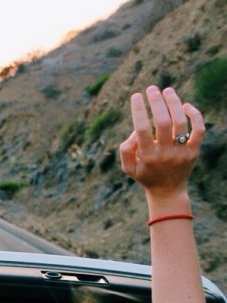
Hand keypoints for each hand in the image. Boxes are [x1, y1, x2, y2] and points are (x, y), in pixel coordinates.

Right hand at [119, 86, 203, 201]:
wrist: (168, 191)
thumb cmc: (145, 175)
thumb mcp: (128, 167)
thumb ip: (126, 149)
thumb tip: (136, 130)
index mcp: (147, 156)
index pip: (142, 128)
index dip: (139, 110)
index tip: (136, 96)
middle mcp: (165, 154)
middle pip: (163, 122)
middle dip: (156, 102)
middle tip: (151, 89)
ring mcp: (181, 152)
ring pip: (180, 122)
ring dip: (174, 103)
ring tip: (167, 91)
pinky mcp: (194, 151)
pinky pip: (199, 130)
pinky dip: (194, 116)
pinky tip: (185, 105)